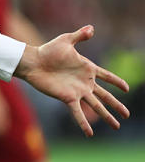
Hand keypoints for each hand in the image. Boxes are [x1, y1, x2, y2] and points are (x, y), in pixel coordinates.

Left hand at [15, 25, 129, 135]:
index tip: (127, 88)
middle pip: (105, 96)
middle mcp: (85, 82)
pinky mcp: (67, 98)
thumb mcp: (66, 41)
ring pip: (96, 106)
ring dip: (107, 116)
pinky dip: (84, 123)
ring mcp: (77, 91)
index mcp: (87, 68)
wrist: (33, 62)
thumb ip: (79, 35)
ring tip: (117, 126)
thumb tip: (91, 28)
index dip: (116, 82)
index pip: (107, 76)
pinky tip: (90, 134)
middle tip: (127, 114)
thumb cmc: (48, 50)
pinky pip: (78, 112)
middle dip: (116, 105)